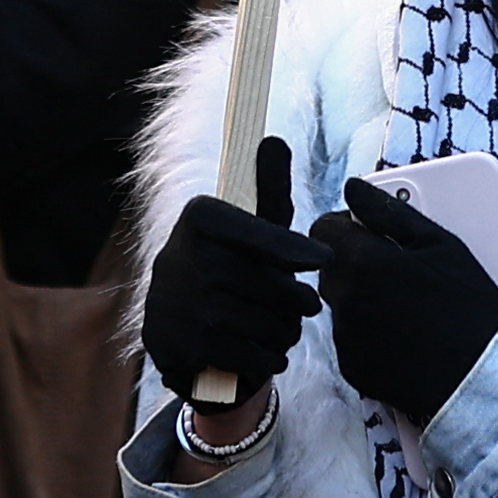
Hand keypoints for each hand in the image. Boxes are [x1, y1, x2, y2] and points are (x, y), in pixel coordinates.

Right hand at [143, 140, 322, 408]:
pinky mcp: (176, 348)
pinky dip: (268, 358)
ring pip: (259, 322)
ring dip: (284, 332)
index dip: (291, 248)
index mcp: (197, 218)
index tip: (323, 259)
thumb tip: (274, 139)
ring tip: (282, 328)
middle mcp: (176, 257)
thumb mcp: (254, 233)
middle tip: (305, 306)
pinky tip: (266, 353)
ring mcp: (174, 306)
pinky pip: (246, 354)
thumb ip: (268, 190)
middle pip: (264, 283)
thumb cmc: (236, 277)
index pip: (254, 231)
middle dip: (294, 300)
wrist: (192, 347)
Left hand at [310, 173, 497, 422]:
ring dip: (359, 296)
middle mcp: (343, 298)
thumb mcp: (441, 245)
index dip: (348, 227)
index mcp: (360, 261)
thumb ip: (390, 211)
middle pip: (329, 266)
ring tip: (404, 305)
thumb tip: (353, 187)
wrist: (479, 377)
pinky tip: (401, 335)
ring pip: (339, 302)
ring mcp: (345, 337)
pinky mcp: (351, 367)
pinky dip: (367, 332)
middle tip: (396, 270)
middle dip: (354, 262)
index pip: (323, 228)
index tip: (374, 235)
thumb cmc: (467, 305)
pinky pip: (349, 337)